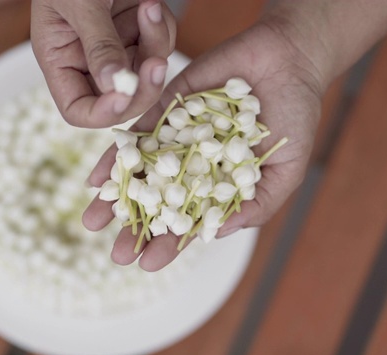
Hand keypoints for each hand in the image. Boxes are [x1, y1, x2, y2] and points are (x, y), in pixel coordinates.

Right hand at [31, 0, 175, 127]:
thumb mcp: (80, 4)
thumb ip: (98, 46)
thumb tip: (114, 88)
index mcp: (60, 60)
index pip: (78, 109)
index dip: (102, 112)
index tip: (125, 95)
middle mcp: (89, 60)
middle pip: (120, 99)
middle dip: (142, 85)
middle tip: (157, 65)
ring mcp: (117, 46)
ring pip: (145, 70)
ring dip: (155, 43)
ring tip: (147, 6)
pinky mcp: (138, 29)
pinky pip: (159, 43)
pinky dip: (160, 26)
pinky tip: (149, 2)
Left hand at [83, 21, 325, 270]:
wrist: (287, 58)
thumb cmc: (295, 116)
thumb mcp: (286, 169)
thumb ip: (256, 204)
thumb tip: (214, 233)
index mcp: (218, 184)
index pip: (190, 219)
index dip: (169, 243)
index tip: (147, 264)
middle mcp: (192, 165)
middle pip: (159, 201)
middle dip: (136, 228)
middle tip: (116, 253)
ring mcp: (176, 138)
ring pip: (141, 172)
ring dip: (115, 198)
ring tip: (92, 223)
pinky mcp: (165, 109)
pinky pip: (136, 134)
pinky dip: (115, 156)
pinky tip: (95, 179)